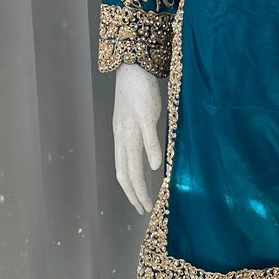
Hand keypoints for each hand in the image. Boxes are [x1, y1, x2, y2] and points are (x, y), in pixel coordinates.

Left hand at [112, 62, 164, 212]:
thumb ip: (138, 140)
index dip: (129, 191)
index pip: (122, 171)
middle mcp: (123, 135)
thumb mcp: (133, 121)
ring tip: (150, 199)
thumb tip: (148, 160)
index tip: (139, 205)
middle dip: (134, 194)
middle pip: (126, 171)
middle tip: (144, 210)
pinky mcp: (145, 114)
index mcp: (120, 138)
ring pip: (134, 160)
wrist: (133, 68)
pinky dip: (152, 153)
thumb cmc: (136, 95)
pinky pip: (147, 136)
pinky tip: (158, 167)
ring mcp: (133, 126)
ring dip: (141, 183)